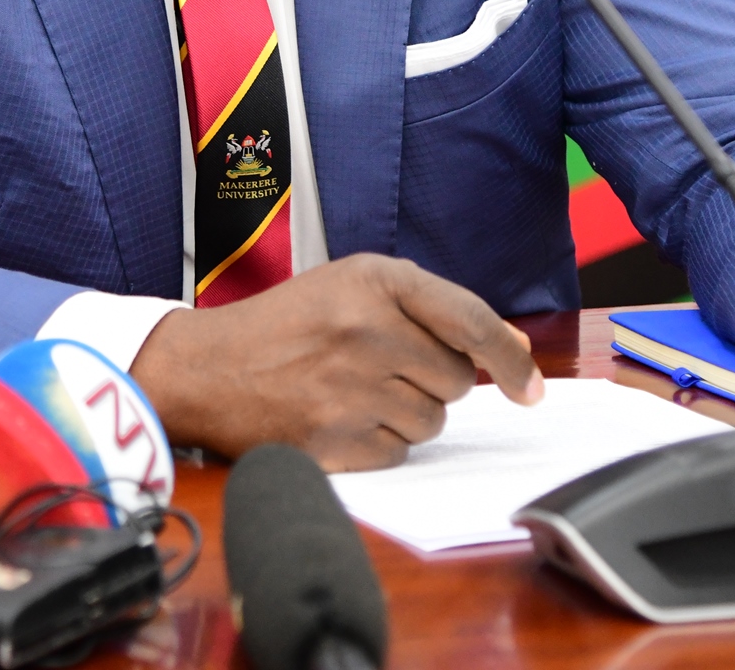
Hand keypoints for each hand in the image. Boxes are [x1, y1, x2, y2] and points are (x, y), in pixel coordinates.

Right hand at [128, 254, 542, 471]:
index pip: (470, 320)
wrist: (205, 368)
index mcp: (375, 280)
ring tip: (355, 391)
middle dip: (432, 380)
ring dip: (407, 413)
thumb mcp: (354, 289)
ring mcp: (349, 386)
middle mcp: (366, 328)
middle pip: (456, 378)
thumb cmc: (286, 325)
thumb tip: (516, 352)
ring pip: (431, 420)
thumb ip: (435, 311)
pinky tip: (340, 418)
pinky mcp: (334, 438)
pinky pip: (399, 452)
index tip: (529, 387)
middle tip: (384, 367)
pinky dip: (379, 443)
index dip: (510, 359)